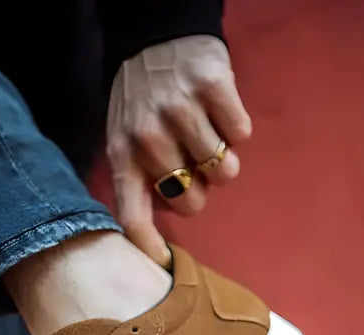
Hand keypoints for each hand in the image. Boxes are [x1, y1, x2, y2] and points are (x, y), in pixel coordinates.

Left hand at [106, 35, 251, 264]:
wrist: (156, 37)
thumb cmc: (141, 101)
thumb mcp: (123, 141)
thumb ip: (136, 181)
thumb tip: (151, 235)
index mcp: (123, 156)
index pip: (131, 214)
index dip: (148, 246)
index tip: (162, 268)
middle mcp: (148, 137)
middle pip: (192, 201)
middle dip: (200, 189)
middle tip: (193, 164)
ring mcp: (180, 111)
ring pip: (223, 171)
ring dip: (222, 160)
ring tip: (206, 136)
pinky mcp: (212, 87)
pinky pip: (241, 135)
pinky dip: (237, 129)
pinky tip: (218, 112)